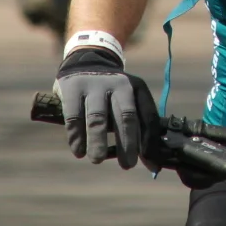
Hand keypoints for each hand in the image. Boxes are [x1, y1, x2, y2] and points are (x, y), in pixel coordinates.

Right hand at [55, 47, 158, 168]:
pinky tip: (78, 151)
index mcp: (137, 88)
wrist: (87, 58)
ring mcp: (94, 85)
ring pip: (98, 118)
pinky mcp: (72, 88)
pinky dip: (76, 136)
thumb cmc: (112, 92)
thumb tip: (153, 167)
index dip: (150, 141)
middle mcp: (118, 84)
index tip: (150, 164)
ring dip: (97, 141)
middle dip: (126, 143)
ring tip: (97, 160)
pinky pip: (74, 117)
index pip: (148, 116)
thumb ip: (140, 131)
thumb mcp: (130, 102)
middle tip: (127, 165)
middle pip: (125, 116)